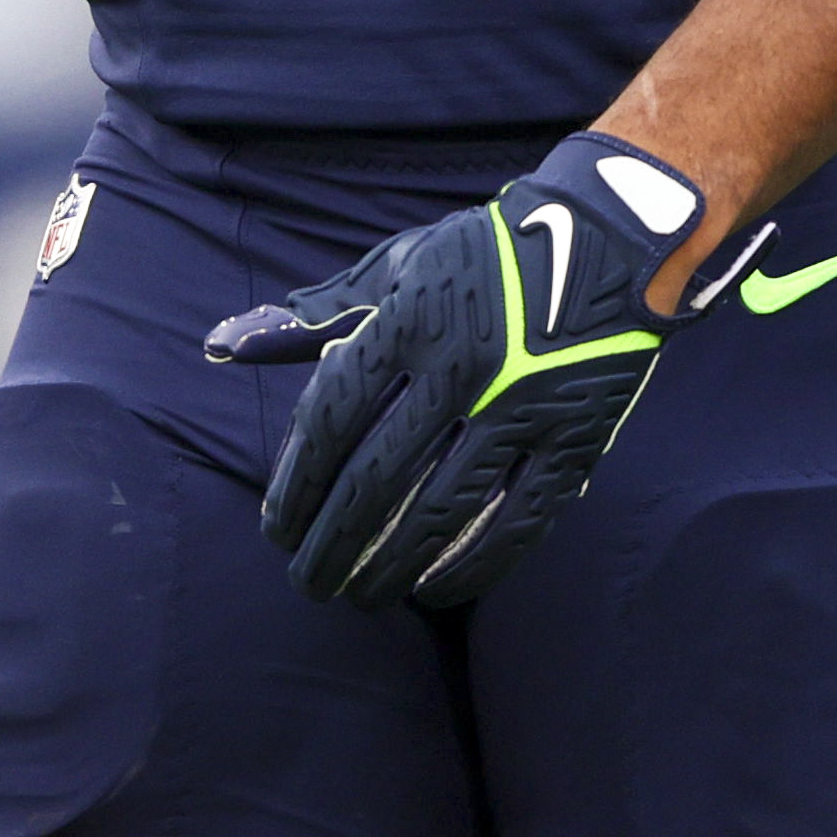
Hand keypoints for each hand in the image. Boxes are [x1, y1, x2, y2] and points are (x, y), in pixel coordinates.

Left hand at [204, 130, 749, 609]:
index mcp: (410, 321)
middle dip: (331, 542)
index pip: (332, 419)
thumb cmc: (485, 256)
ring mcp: (522, 409)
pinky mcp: (573, 440)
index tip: (276, 527)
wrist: (609, 240)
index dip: (297, 484)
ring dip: (389, 566)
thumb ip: (319, 315)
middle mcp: (461, 369)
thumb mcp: (398, 266)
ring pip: (440, 511)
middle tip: (305, 581)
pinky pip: (517, 521)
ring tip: (357, 597)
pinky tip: (432, 590)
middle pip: (376, 478)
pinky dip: (471, 565)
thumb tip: (226, 344)